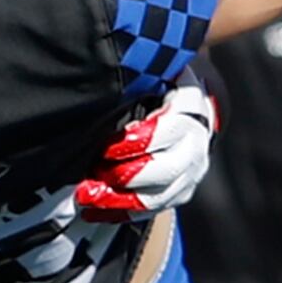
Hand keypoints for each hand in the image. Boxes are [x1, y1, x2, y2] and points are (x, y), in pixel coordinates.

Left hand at [77, 83, 217, 215]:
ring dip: (119, 201)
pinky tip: (94, 212)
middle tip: (90, 180)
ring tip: (86, 199)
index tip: (106, 147)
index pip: (166, 131)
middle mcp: (195, 143)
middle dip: (125, 177)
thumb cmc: (157, 88)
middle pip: (164, 170)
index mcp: (189, 108)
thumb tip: (105, 69)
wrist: (187, 110)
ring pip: (157, 196)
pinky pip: (151, 210)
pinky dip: (121, 213)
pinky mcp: (181, 192)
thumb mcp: (153, 75)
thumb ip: (137, 77)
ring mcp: (191, 171)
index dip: (135, 142)